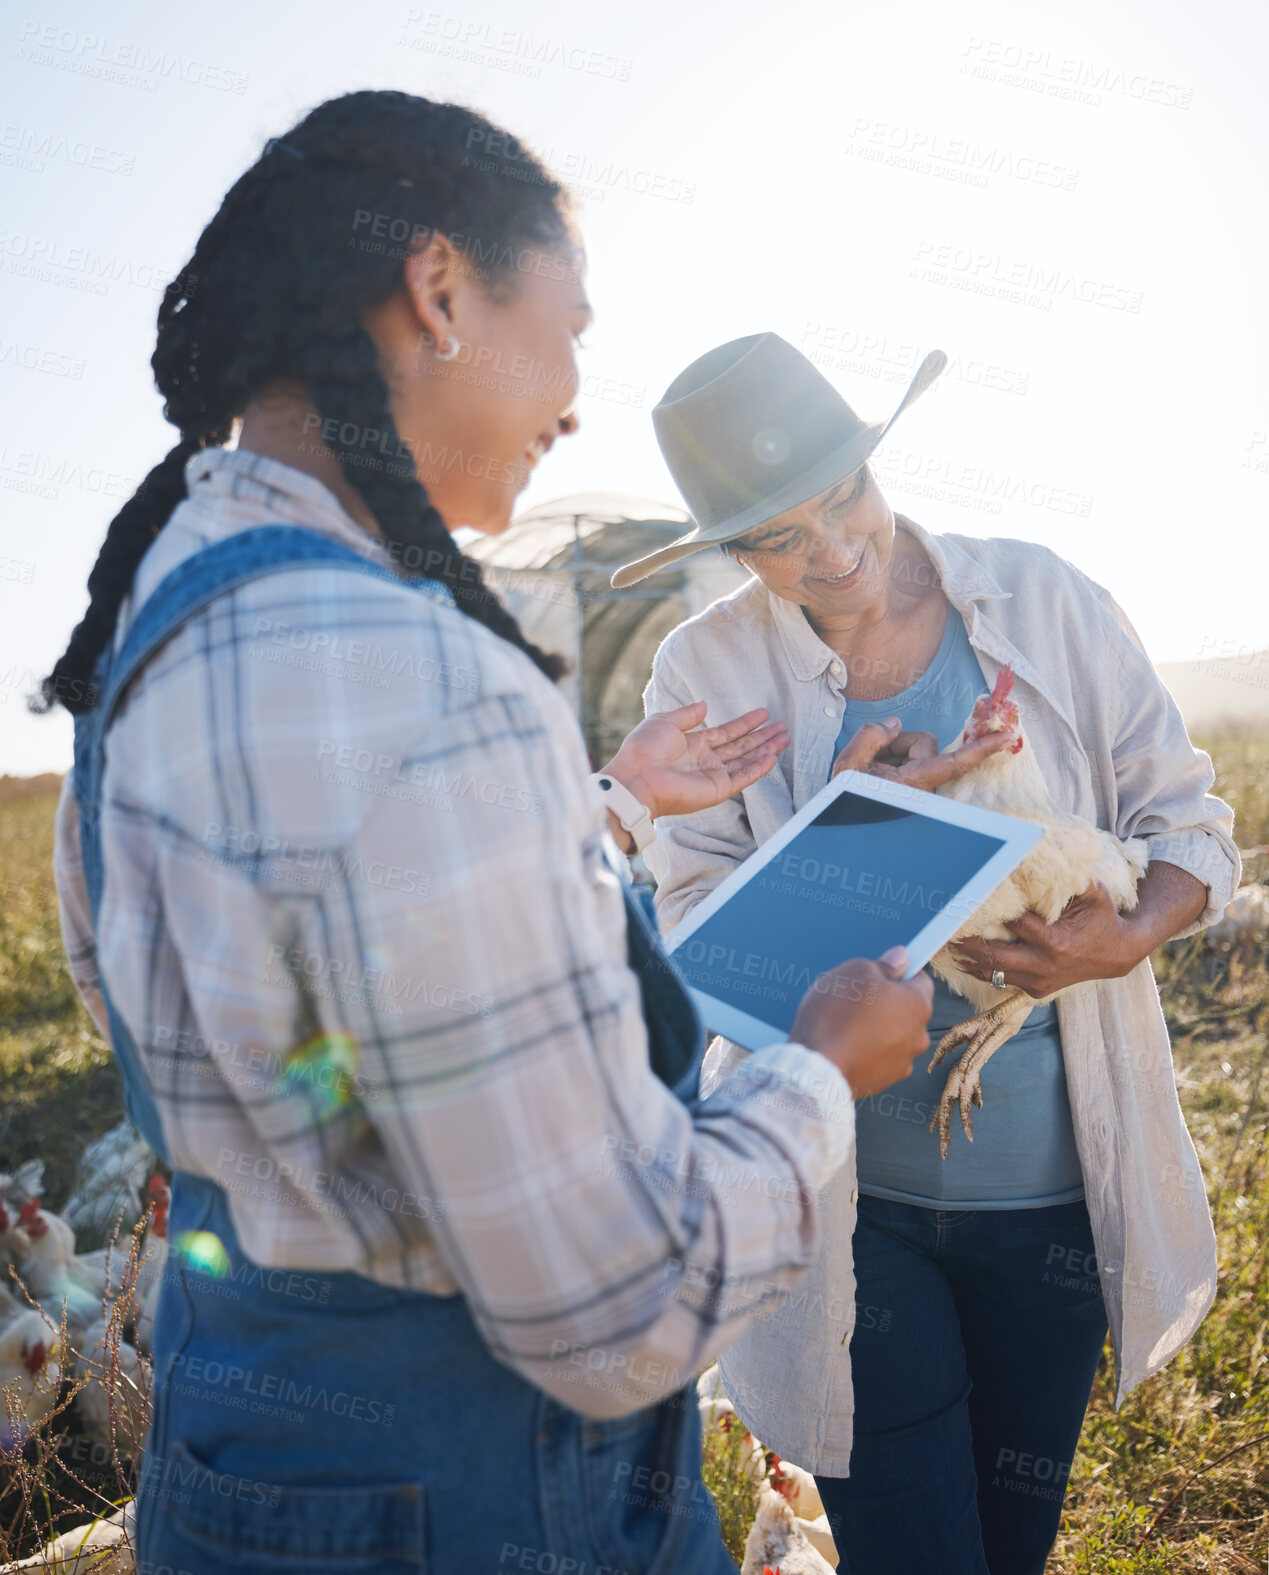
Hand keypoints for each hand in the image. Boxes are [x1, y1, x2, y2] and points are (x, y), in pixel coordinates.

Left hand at [601, 700, 788, 821]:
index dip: (745, 723)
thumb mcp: (665, 721)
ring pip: (746, 760)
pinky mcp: (716, 790)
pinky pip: (742, 778)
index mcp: (693, 745)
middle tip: (783, 728)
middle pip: (741, 747)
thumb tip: (705, 705)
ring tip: (784, 738)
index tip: (764, 714)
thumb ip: (687, 714)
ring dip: (766, 750)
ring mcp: (712, 776)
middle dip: (762, 737)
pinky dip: (758, 768)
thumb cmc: (644, 749)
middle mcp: (705, 761)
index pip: (726, 732)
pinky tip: (772, 757)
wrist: (636, 777)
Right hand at [792, 947, 933, 1097]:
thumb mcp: (855, 972)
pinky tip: (845, 1046)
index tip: (884, 972)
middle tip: (856, 999)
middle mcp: (918, 1036)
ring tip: (845, 1026)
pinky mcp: (884, 1081)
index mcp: (917, 1005)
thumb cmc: (835, 1017)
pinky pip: (879, 1058)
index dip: (901, 973)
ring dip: (877, 1029)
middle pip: (906, 1010)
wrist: (818, 1068)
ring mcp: (902, 1062)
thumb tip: (899, 959)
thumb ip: (883, 964)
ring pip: (892, 1036)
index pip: (920, 980)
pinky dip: (867, 1051)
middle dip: (886, 1003)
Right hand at [830, 717, 1017, 790]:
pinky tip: (875, 775)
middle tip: (872, 759)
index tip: (1007, 737)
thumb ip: (872, 736)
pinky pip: (910, 760)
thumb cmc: (847, 799)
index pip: (955, 762)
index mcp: (913, 783)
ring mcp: (919, 786)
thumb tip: (895, 724)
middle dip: (900, 743)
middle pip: (926, 744)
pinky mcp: (915, 785)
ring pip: (918, 750)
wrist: (842, 824)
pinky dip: (893, 760)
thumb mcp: (848, 766)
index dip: (983, 748)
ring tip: (871, 771)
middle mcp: (922, 786)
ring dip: (894, 753)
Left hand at [952, 883, 1142, 997]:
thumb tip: (1041, 851)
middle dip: (966, 941)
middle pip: (993, 955)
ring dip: (968, 958)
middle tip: (944, 926)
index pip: (1012, 923)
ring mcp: (1039, 981)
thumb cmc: (1102, 917)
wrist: (1118, 954)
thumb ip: (1067, 878)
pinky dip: (982, 970)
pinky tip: (963, 958)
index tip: (969, 899)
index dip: (990, 910)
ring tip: (945, 943)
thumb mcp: (1092, 893)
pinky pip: (1002, 980)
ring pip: (993, 973)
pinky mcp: (1036, 990)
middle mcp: (1044, 965)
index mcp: (1055, 941)